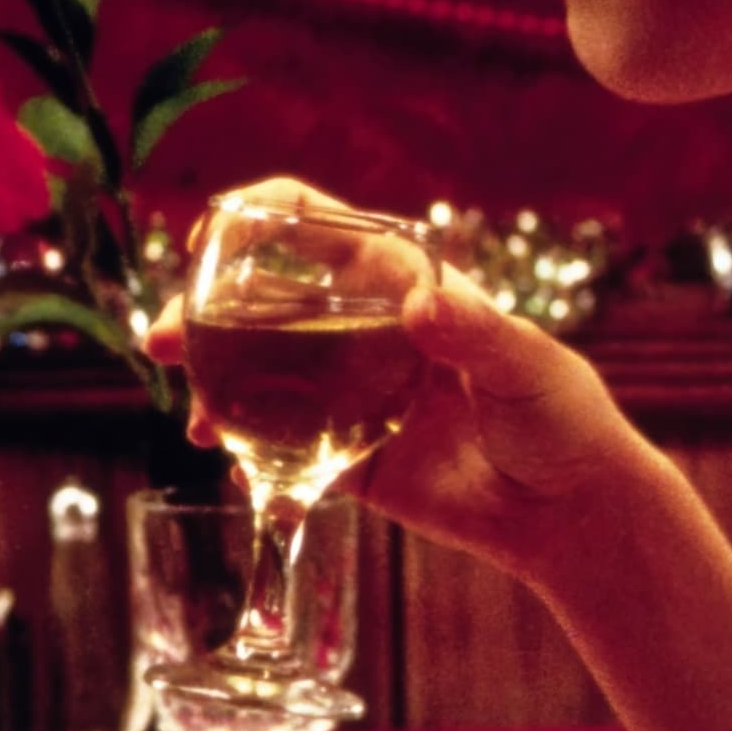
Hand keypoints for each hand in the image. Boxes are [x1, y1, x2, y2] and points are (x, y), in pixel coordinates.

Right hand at [149, 180, 665, 587]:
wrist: (572, 514)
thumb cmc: (564, 420)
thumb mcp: (528, 366)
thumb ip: (476, 333)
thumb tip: (422, 304)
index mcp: (403, 287)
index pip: (318, 227)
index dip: (258, 215)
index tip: (209, 230)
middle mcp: (364, 331)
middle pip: (264, 300)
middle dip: (201, 311)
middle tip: (159, 338)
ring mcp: (350, 395)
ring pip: (258, 374)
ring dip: (210, 384)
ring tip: (192, 418)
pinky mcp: (349, 457)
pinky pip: (281, 448)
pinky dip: (246, 453)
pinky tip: (228, 463)